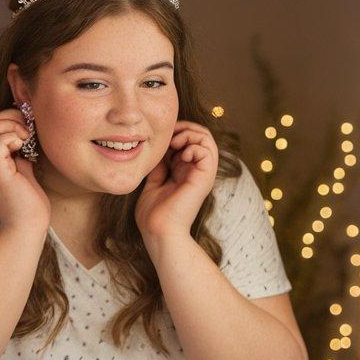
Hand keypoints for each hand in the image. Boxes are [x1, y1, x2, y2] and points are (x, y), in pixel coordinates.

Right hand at [0, 109, 49, 233]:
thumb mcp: (24, 171)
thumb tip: (24, 138)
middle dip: (6, 118)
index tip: (26, 127)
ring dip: (8, 125)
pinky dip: (10, 137)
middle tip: (27, 128)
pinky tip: (23, 146)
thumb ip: (19, 154)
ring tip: (25, 136)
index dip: (5, 120)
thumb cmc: (29, 204)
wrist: (28, 227)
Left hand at [135, 121, 217, 240]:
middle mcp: (195, 171)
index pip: (188, 140)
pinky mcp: (204, 178)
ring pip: (207, 139)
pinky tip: (181, 155)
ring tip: (176, 143)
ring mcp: (201, 174)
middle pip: (201, 135)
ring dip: (190, 134)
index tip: (160, 137)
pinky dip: (194, 146)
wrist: (158, 232)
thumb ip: (158, 167)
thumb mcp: (152, 184)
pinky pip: (208, 150)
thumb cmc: (153, 216)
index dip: (176, 132)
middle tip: (170, 135)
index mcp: (184, 172)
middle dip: (185, 128)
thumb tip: (157, 151)